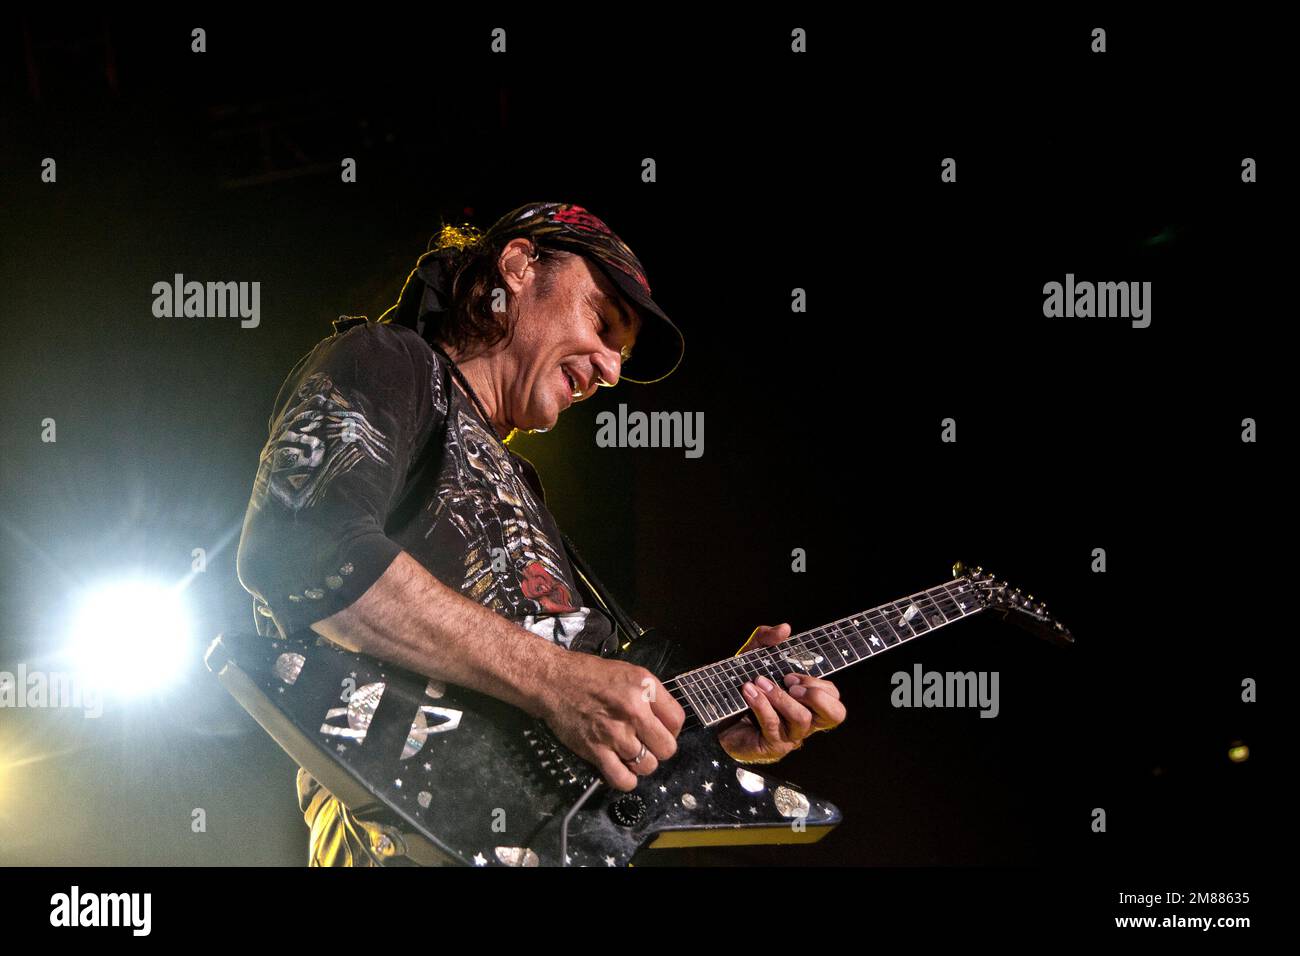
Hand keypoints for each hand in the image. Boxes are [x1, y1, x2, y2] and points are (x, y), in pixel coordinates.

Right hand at [536, 652, 685, 791]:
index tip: (660, 730)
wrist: (554, 681)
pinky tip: (621, 769)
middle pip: (667, 748)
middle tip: (646, 743)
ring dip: (641, 764)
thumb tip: (666, 721)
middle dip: (659, 749)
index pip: (678, 721)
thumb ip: (651, 695)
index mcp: (645, 688)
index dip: (672, 729)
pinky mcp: (596, 750)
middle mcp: (633, 711)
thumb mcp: (629, 673)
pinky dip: (626, 780)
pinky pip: (623, 780)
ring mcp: (615, 733)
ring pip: (648, 766)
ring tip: (631, 754)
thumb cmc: (590, 674)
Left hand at [716, 623, 846, 764]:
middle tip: (789, 684)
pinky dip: (761, 705)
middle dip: (816, 695)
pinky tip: (748, 692)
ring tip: (759, 683)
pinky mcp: (772, 744)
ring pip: (802, 719)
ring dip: (780, 697)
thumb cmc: (742, 688)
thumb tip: (785, 628)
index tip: (790, 675)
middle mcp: (805, 720)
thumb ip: (767, 639)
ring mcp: (790, 735)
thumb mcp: (752, 657)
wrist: (716, 718)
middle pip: (835, 714)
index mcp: (807, 701)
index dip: (819, 684)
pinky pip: (774, 725)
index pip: (833, 695)